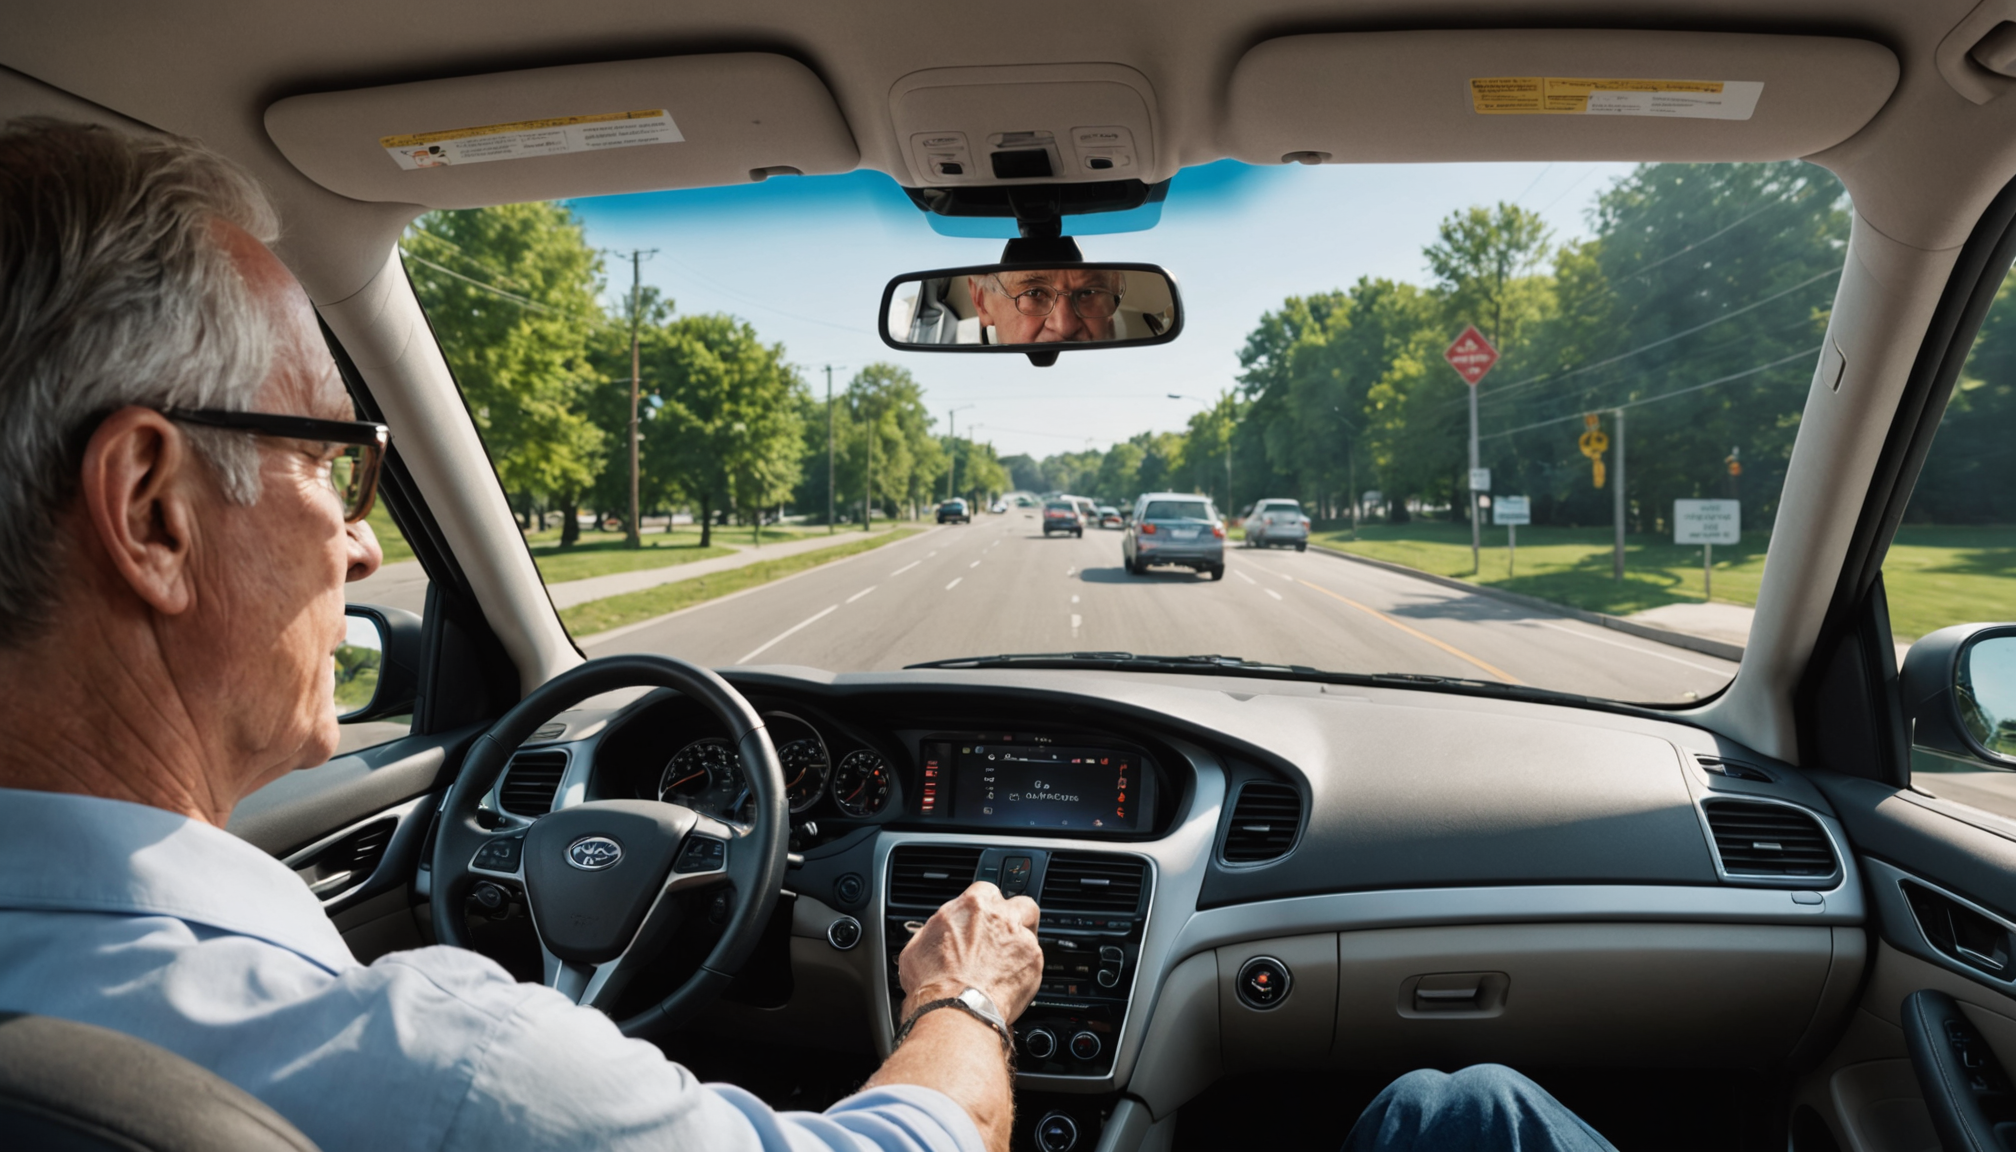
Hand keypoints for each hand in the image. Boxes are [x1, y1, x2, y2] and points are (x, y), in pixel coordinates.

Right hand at [897, 881, 1042, 1021]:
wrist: (954, 1009)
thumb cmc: (932, 983)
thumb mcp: (918, 947)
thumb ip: (935, 932)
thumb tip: (935, 936)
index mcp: (972, 905)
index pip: (987, 890)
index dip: (985, 908)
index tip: (981, 920)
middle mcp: (1000, 916)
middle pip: (1021, 903)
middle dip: (1016, 918)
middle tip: (1005, 935)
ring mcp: (1021, 938)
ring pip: (1031, 933)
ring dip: (1020, 946)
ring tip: (1007, 966)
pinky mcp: (1034, 962)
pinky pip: (1035, 960)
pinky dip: (1025, 970)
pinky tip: (1010, 982)